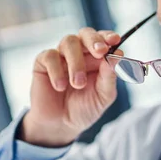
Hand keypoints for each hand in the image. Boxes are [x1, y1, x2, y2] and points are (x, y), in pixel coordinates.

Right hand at [21, 28, 121, 146]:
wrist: (60, 126)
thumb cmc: (84, 109)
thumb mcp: (103, 96)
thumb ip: (110, 77)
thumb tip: (117, 56)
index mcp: (97, 57)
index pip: (103, 39)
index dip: (108, 36)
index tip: (115, 40)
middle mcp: (79, 52)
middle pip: (86, 33)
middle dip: (94, 40)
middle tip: (100, 52)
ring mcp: (61, 56)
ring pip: (68, 42)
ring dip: (76, 62)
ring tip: (78, 84)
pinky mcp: (43, 63)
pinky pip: (50, 56)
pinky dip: (57, 71)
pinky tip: (60, 86)